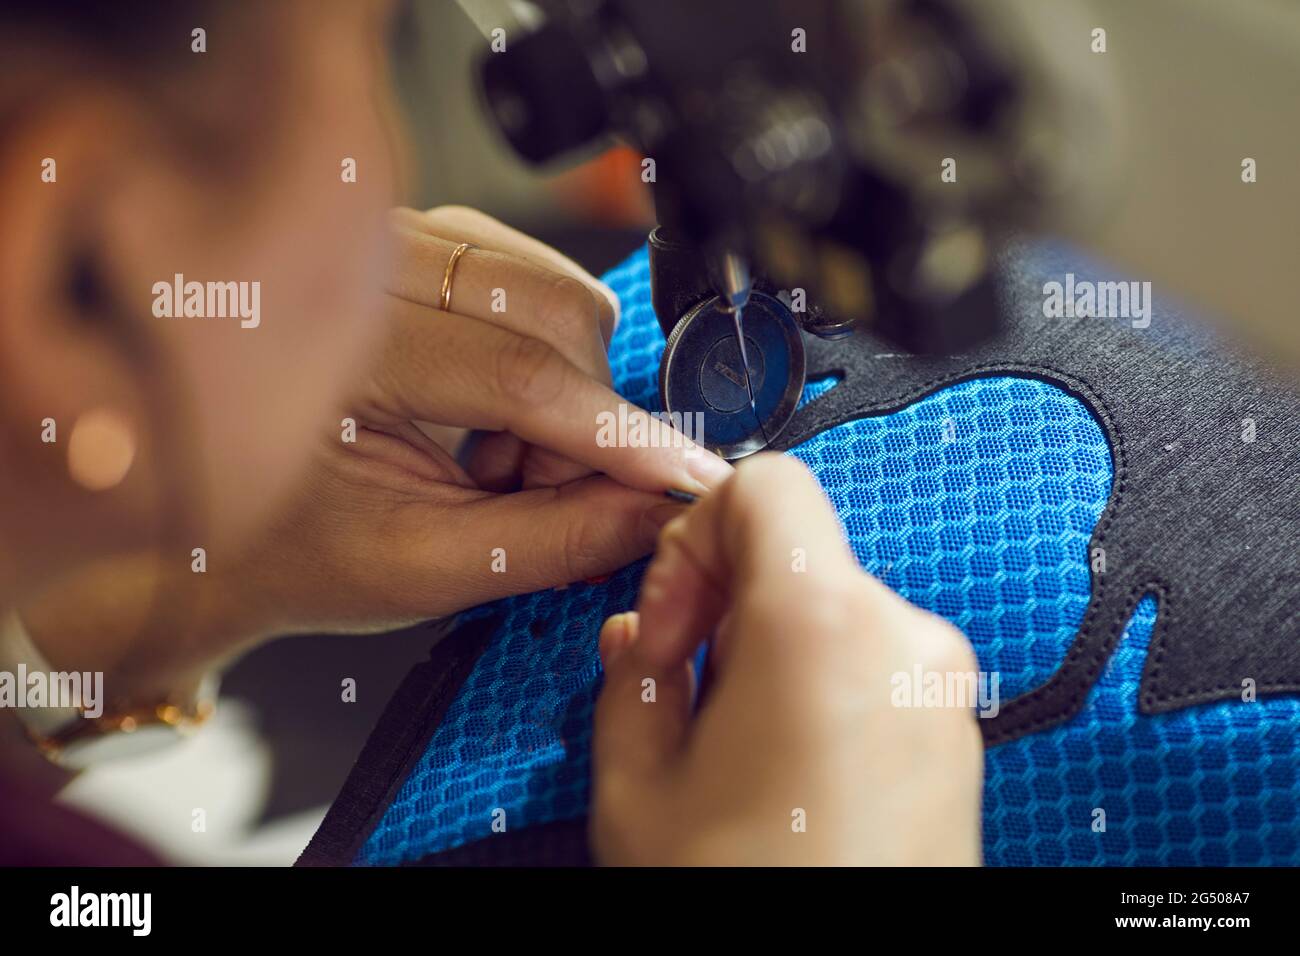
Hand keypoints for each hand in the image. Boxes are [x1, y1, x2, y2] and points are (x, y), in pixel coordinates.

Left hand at [239, 206, 731, 635]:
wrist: (220, 516)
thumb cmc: (289, 545)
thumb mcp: (422, 567)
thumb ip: (552, 539)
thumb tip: (659, 510)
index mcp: (331, 344)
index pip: (516, 374)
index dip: (615, 435)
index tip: (685, 479)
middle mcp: (360, 260)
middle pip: (555, 315)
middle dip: (581, 422)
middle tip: (534, 497)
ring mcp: (397, 238)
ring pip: (559, 293)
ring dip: (564, 393)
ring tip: (495, 462)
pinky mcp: (429, 242)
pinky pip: (540, 283)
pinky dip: (548, 363)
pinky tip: (491, 420)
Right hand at [591, 454, 983, 865]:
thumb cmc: (754, 897)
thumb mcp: (638, 786)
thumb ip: (627, 677)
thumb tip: (639, 637)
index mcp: (825, 625)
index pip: (766, 488)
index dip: (693, 534)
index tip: (669, 612)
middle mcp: (903, 643)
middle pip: (796, 554)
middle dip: (723, 606)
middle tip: (681, 685)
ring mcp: (940, 692)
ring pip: (832, 611)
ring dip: (767, 652)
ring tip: (729, 748)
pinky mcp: (953, 736)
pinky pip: (872, 665)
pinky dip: (818, 687)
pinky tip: (780, 770)